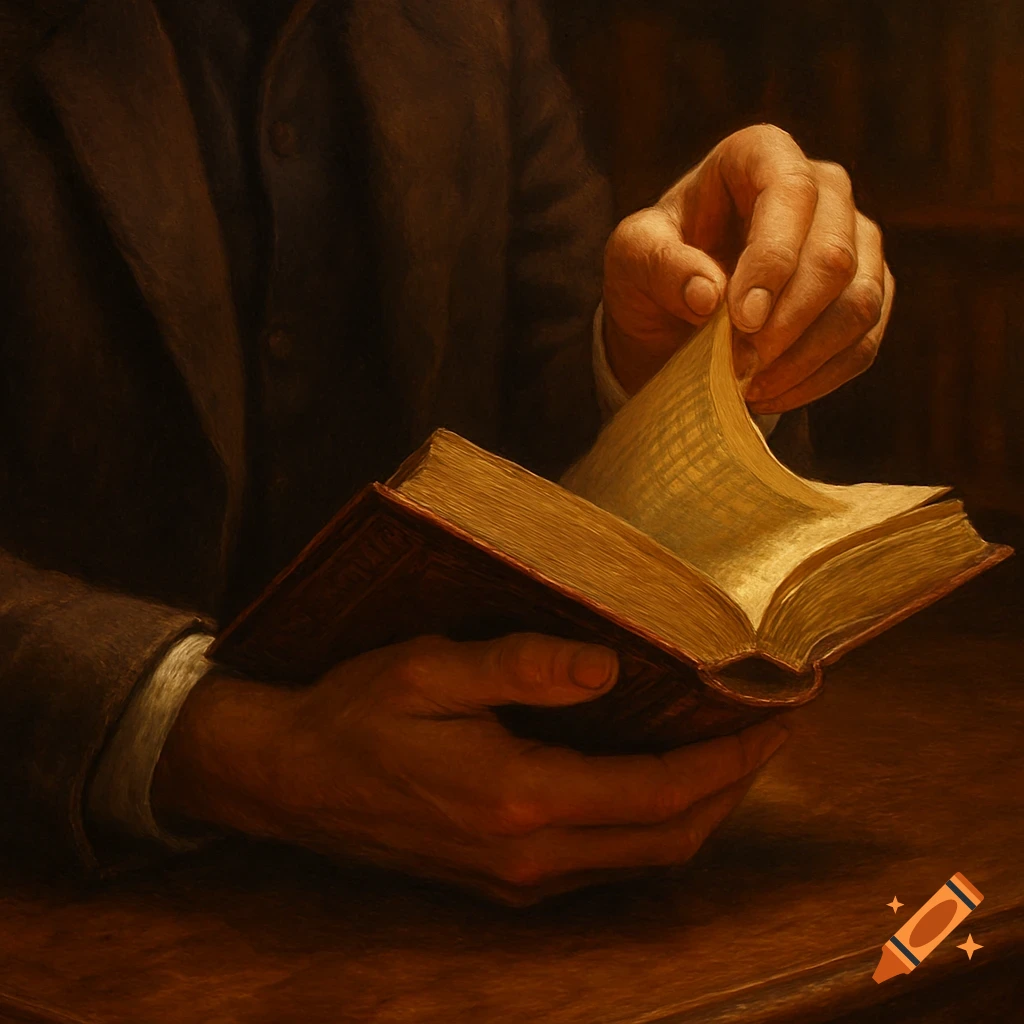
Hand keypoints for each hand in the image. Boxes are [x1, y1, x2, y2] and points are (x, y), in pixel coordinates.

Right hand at [153, 633, 786, 904]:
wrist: (287, 778)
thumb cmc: (354, 713)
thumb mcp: (428, 669)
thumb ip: (522, 668)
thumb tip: (610, 666)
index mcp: (519, 799)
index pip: (660, 791)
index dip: (730, 758)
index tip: (778, 718)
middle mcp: (528, 855)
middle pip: (668, 838)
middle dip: (730, 788)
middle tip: (764, 732)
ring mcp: (516, 879)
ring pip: (640, 859)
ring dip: (693, 810)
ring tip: (721, 752)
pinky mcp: (501, 882)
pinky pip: (603, 864)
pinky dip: (647, 826)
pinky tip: (649, 782)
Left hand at [602, 124, 892, 412]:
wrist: (674, 313)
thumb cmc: (653, 269)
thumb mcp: (632, 259)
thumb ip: (661, 267)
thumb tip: (709, 294)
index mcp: (760, 156)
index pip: (790, 193)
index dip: (773, 259)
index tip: (741, 320)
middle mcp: (824, 188)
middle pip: (835, 254)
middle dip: (788, 321)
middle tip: (740, 365)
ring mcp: (856, 239)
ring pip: (861, 299)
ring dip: (806, 356)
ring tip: (750, 384)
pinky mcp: (869, 292)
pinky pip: (865, 340)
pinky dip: (820, 377)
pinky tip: (771, 393)